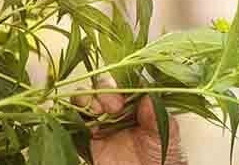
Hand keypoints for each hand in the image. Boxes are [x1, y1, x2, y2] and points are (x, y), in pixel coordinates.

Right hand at [72, 79, 187, 164]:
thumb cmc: (161, 155)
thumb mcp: (164, 132)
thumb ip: (156, 114)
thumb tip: (148, 96)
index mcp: (137, 103)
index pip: (125, 82)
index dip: (121, 85)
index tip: (122, 97)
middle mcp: (117, 109)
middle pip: (102, 87)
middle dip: (104, 91)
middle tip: (113, 107)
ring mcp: (101, 122)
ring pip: (84, 100)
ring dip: (86, 100)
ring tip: (96, 112)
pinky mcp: (87, 138)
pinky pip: (74, 122)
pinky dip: (73, 117)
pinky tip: (86, 125)